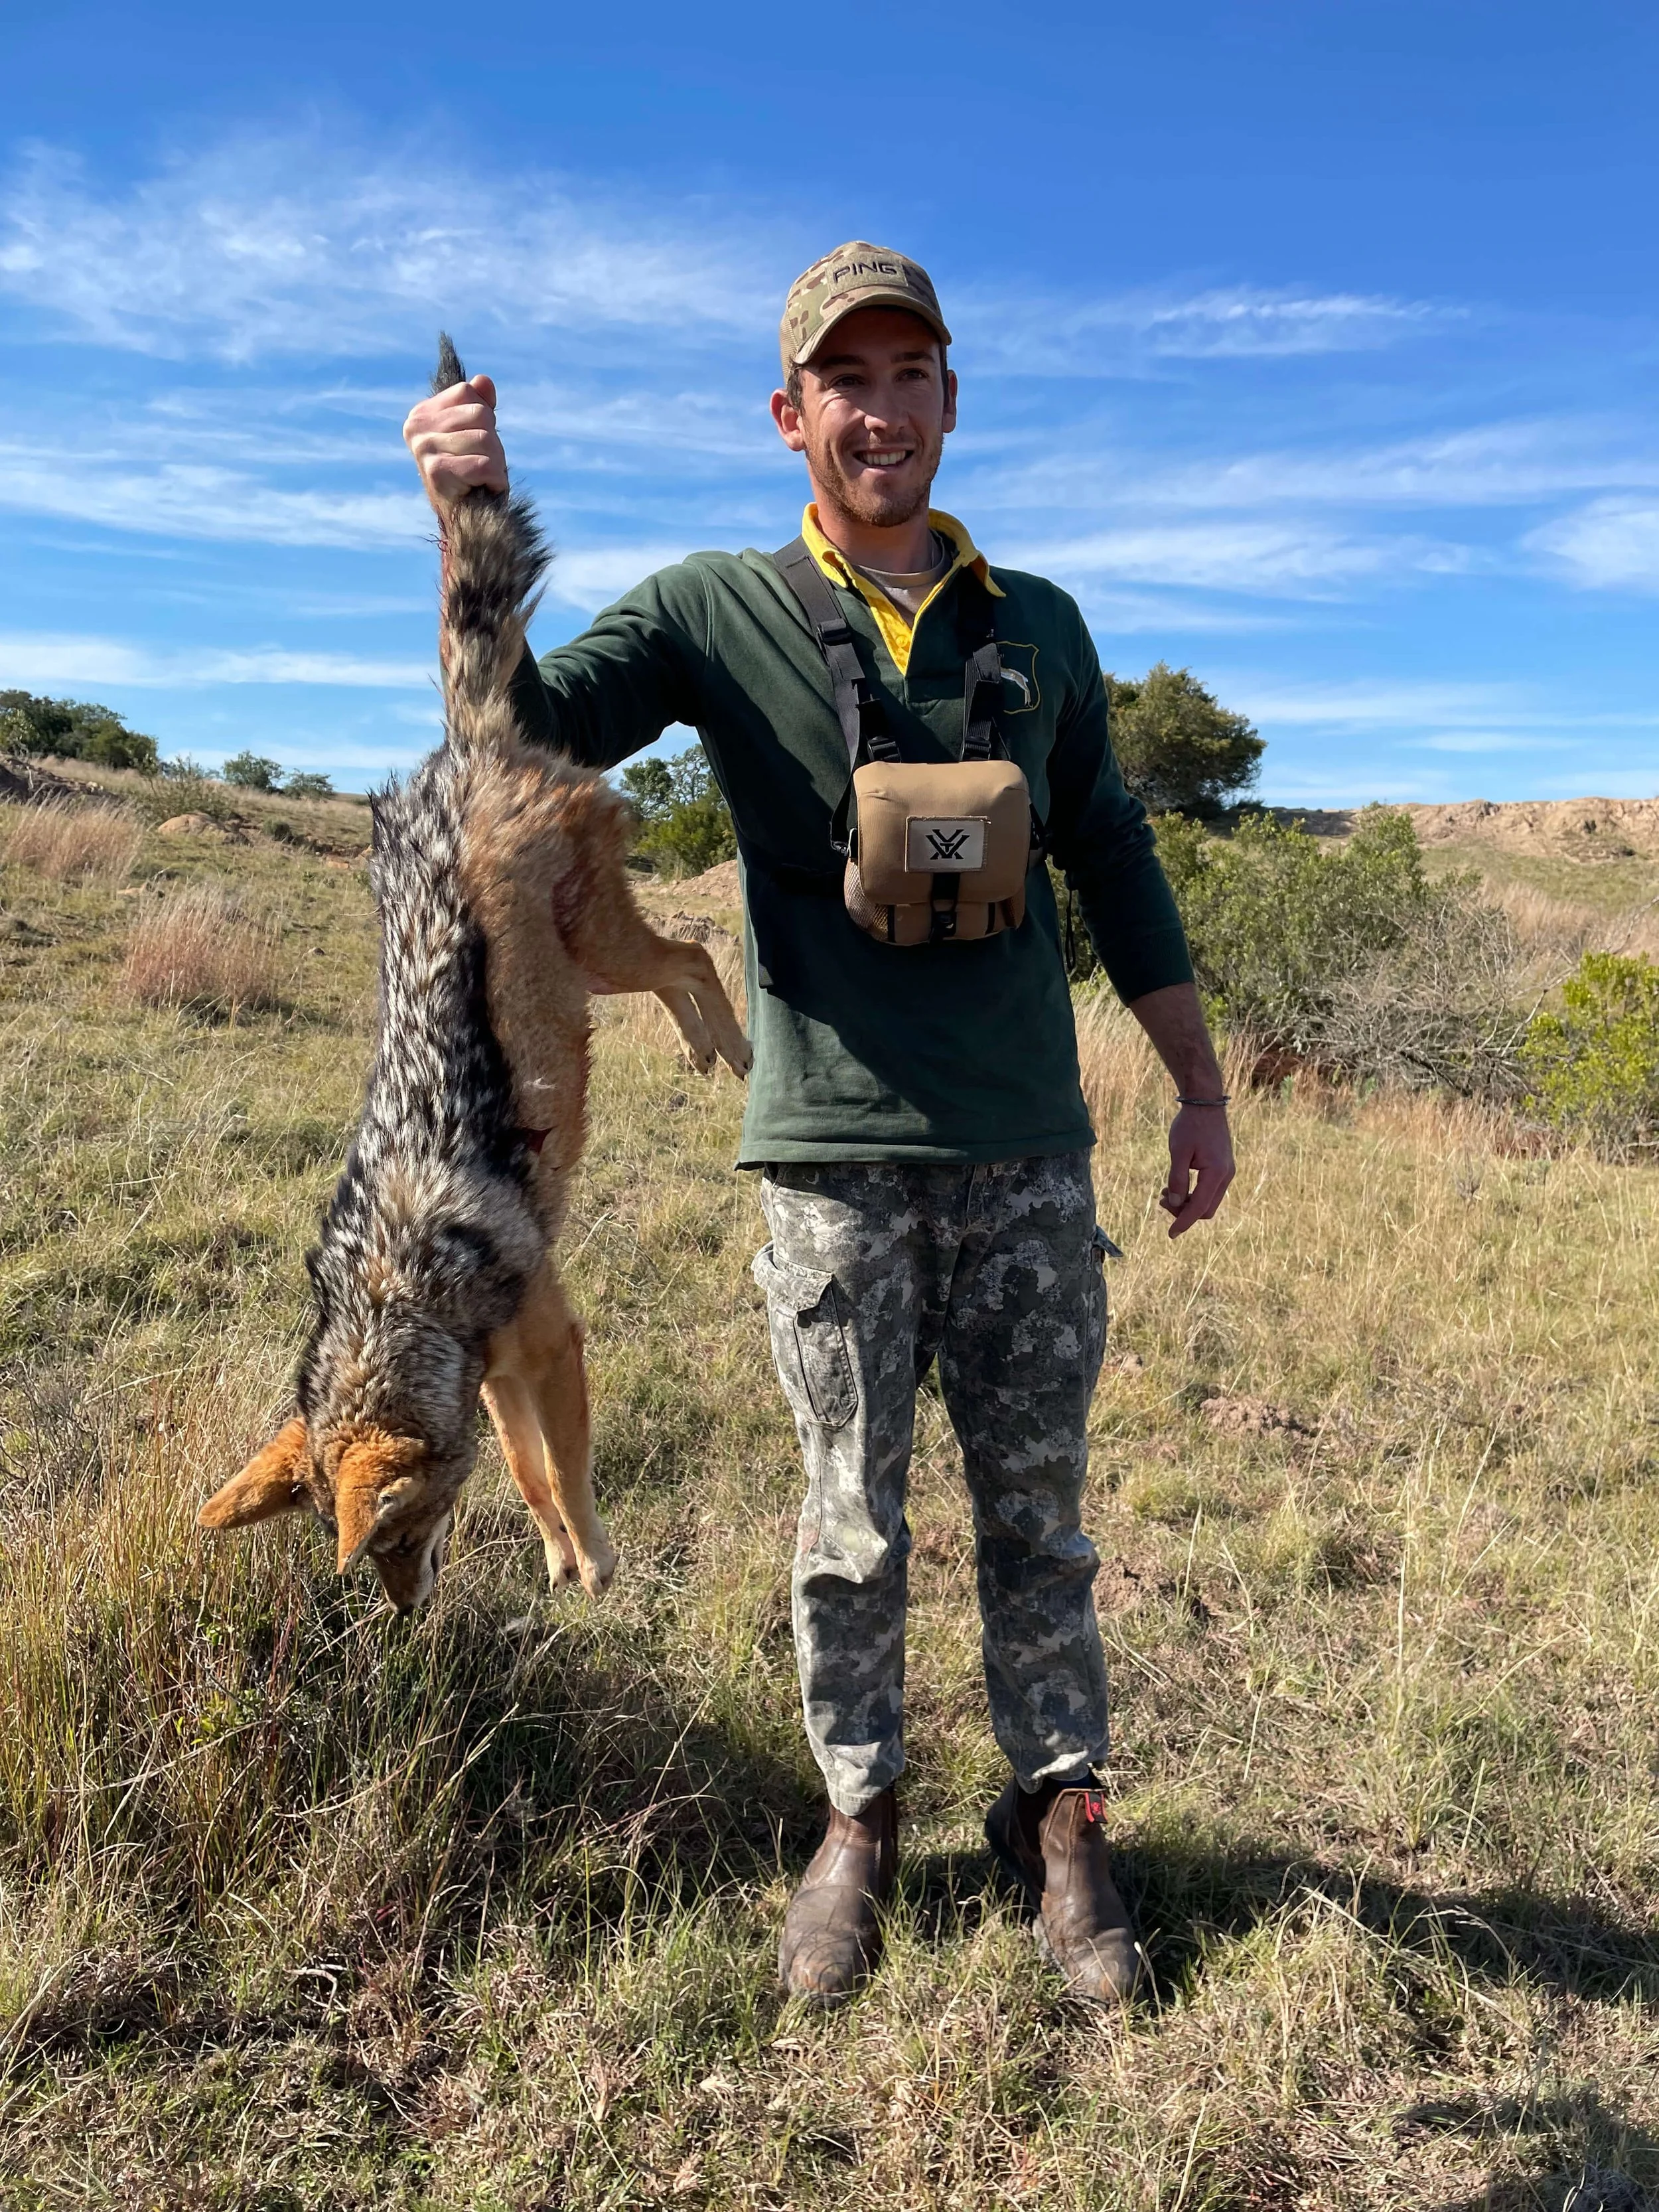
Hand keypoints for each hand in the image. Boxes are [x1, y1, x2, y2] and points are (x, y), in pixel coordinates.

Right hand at [402, 371, 507, 510]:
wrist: (466, 522)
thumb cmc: (472, 475)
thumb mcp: (475, 433)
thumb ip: (478, 403)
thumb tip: (483, 381)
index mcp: (422, 413)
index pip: (467, 392)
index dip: (484, 419)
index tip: (473, 444)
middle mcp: (416, 427)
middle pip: (480, 414)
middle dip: (493, 443)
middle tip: (481, 466)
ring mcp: (424, 449)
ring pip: (486, 439)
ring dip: (496, 463)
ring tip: (482, 479)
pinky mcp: (437, 473)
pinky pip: (484, 465)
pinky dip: (495, 480)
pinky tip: (484, 490)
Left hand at [1159, 1105, 1234, 1238]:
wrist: (1205, 1104)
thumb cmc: (1190, 1126)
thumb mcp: (1179, 1152)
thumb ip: (1177, 1179)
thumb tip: (1174, 1203)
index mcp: (1216, 1173)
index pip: (1199, 1207)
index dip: (1183, 1222)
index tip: (1170, 1234)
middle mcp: (1226, 1175)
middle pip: (1206, 1209)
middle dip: (1183, 1211)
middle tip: (1162, 1199)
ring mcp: (1226, 1172)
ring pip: (1208, 1201)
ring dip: (1187, 1202)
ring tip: (1165, 1191)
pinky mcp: (1222, 1168)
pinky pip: (1209, 1190)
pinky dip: (1194, 1194)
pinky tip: (1177, 1185)